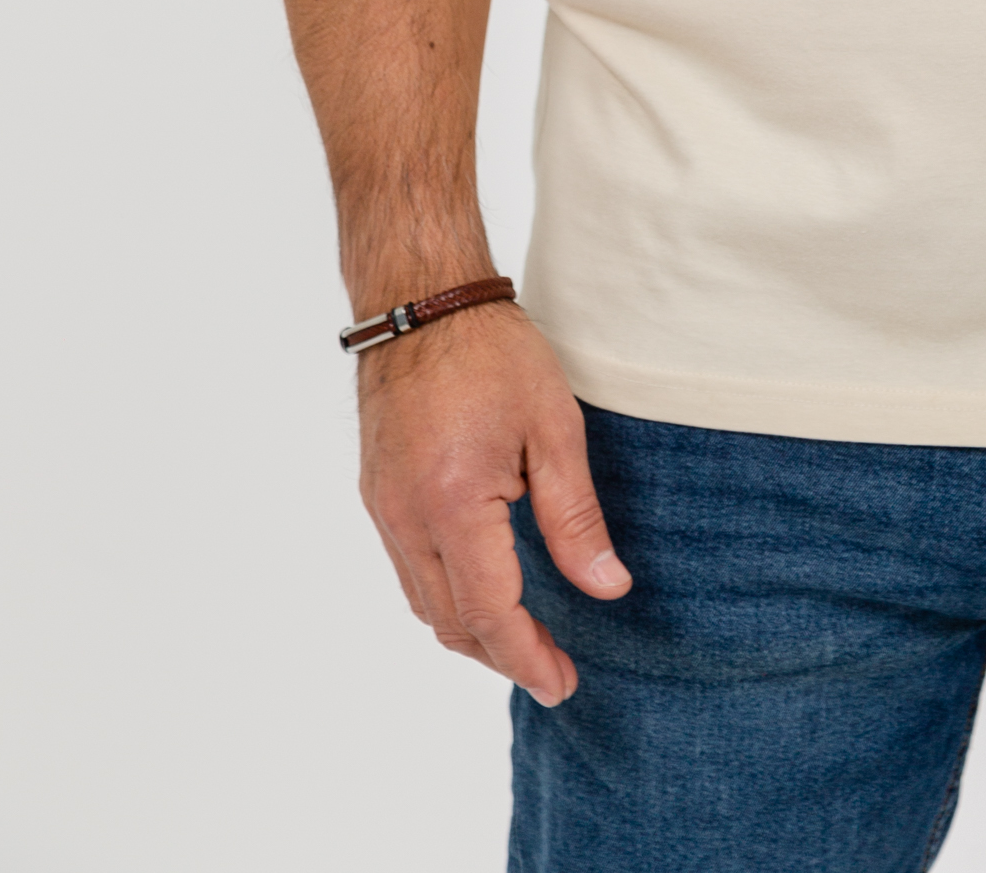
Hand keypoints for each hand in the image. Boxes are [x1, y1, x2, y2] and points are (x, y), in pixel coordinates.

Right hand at [357, 299, 630, 705]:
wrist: (422, 300)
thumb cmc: (492, 352)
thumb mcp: (553, 428)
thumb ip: (575, 517)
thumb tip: (607, 589)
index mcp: (453, 504)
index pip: (489, 613)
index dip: (527, 657)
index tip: (562, 684)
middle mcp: (407, 518)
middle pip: (450, 622)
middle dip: (502, 656)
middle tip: (553, 670)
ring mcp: (384, 508)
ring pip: (424, 602)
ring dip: (471, 632)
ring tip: (523, 640)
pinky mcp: (377, 494)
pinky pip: (408, 569)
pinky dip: (446, 596)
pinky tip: (480, 588)